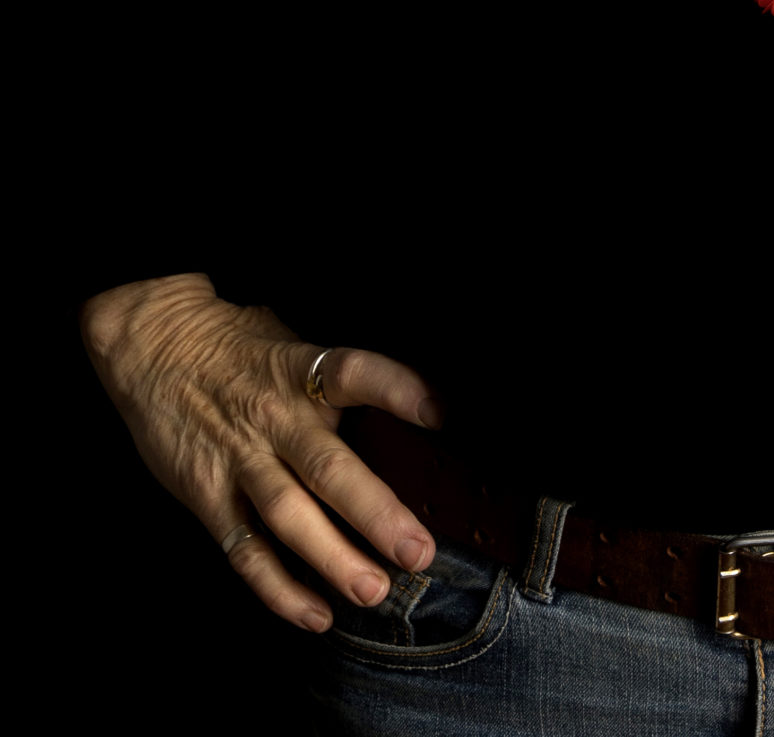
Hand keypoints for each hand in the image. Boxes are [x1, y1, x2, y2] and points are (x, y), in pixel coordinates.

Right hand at [79, 273, 445, 632]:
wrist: (154, 346)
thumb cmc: (235, 345)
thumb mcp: (290, 342)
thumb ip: (333, 374)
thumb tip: (403, 396)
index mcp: (300, 371)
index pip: (354, 373)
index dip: (396, 390)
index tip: (439, 413)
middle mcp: (274, 418)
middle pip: (328, 468)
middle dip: (375, 514)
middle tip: (417, 551)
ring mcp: (240, 460)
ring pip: (288, 517)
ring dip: (333, 559)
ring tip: (373, 591)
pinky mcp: (207, 495)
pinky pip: (245, 549)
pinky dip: (279, 587)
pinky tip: (315, 612)